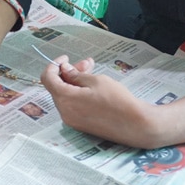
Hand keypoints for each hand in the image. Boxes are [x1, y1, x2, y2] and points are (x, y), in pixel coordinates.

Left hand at [41, 55, 159, 148]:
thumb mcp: (96, 81)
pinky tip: (93, 86)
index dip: (54, 65)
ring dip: (75, 82)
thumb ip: (76, 75)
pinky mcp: (81, 125)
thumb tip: (64, 70)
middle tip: (87, 63)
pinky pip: (73, 105)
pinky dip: (79, 93)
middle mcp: (65, 112)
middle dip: (69, 72)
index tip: (66, 58)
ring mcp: (72, 121)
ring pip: (66, 96)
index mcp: (65, 100)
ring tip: (92, 70)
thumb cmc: (117, 100)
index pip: (48, 79)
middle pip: (58, 87)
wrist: (136, 124)